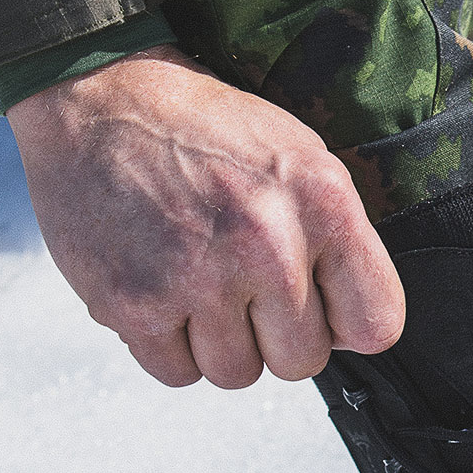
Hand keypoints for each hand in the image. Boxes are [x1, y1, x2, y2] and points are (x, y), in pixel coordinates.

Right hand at [7, 47, 404, 387]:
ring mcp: (199, 279)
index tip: (320, 305)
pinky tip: (161, 289)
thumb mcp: (300, 156)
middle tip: (243, 285)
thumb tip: (351, 331)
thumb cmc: (204, 130)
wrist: (97, 98)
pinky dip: (168, 344)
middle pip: (302, 362)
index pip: (375, 324)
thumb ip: (337, 240)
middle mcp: (268, 245)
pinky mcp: (136, 305)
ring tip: (198, 280)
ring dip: (219, 342)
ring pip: (237, 374)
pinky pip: (177, 373)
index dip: (345, 323)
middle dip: (275, 335)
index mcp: (322, 203)